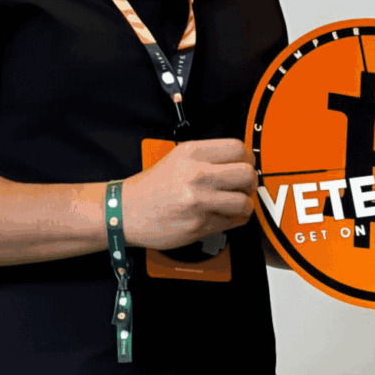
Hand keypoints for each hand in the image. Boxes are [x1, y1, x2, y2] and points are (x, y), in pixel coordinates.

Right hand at [121, 138, 256, 250]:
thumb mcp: (177, 159)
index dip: (248, 159)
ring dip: (244, 204)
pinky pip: (233, 222)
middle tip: (243, 186)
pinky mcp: (199, 225)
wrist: (125, 212)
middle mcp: (197, 174)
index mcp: (192, 153)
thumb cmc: (150, 188)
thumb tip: (240, 162)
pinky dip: (234, 220)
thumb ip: (207, 157)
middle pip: (246, 174)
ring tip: (234, 204)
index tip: (246, 165)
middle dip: (250, 182)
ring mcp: (199, 201)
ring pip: (244, 202)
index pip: (238, 149)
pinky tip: (225, 216)